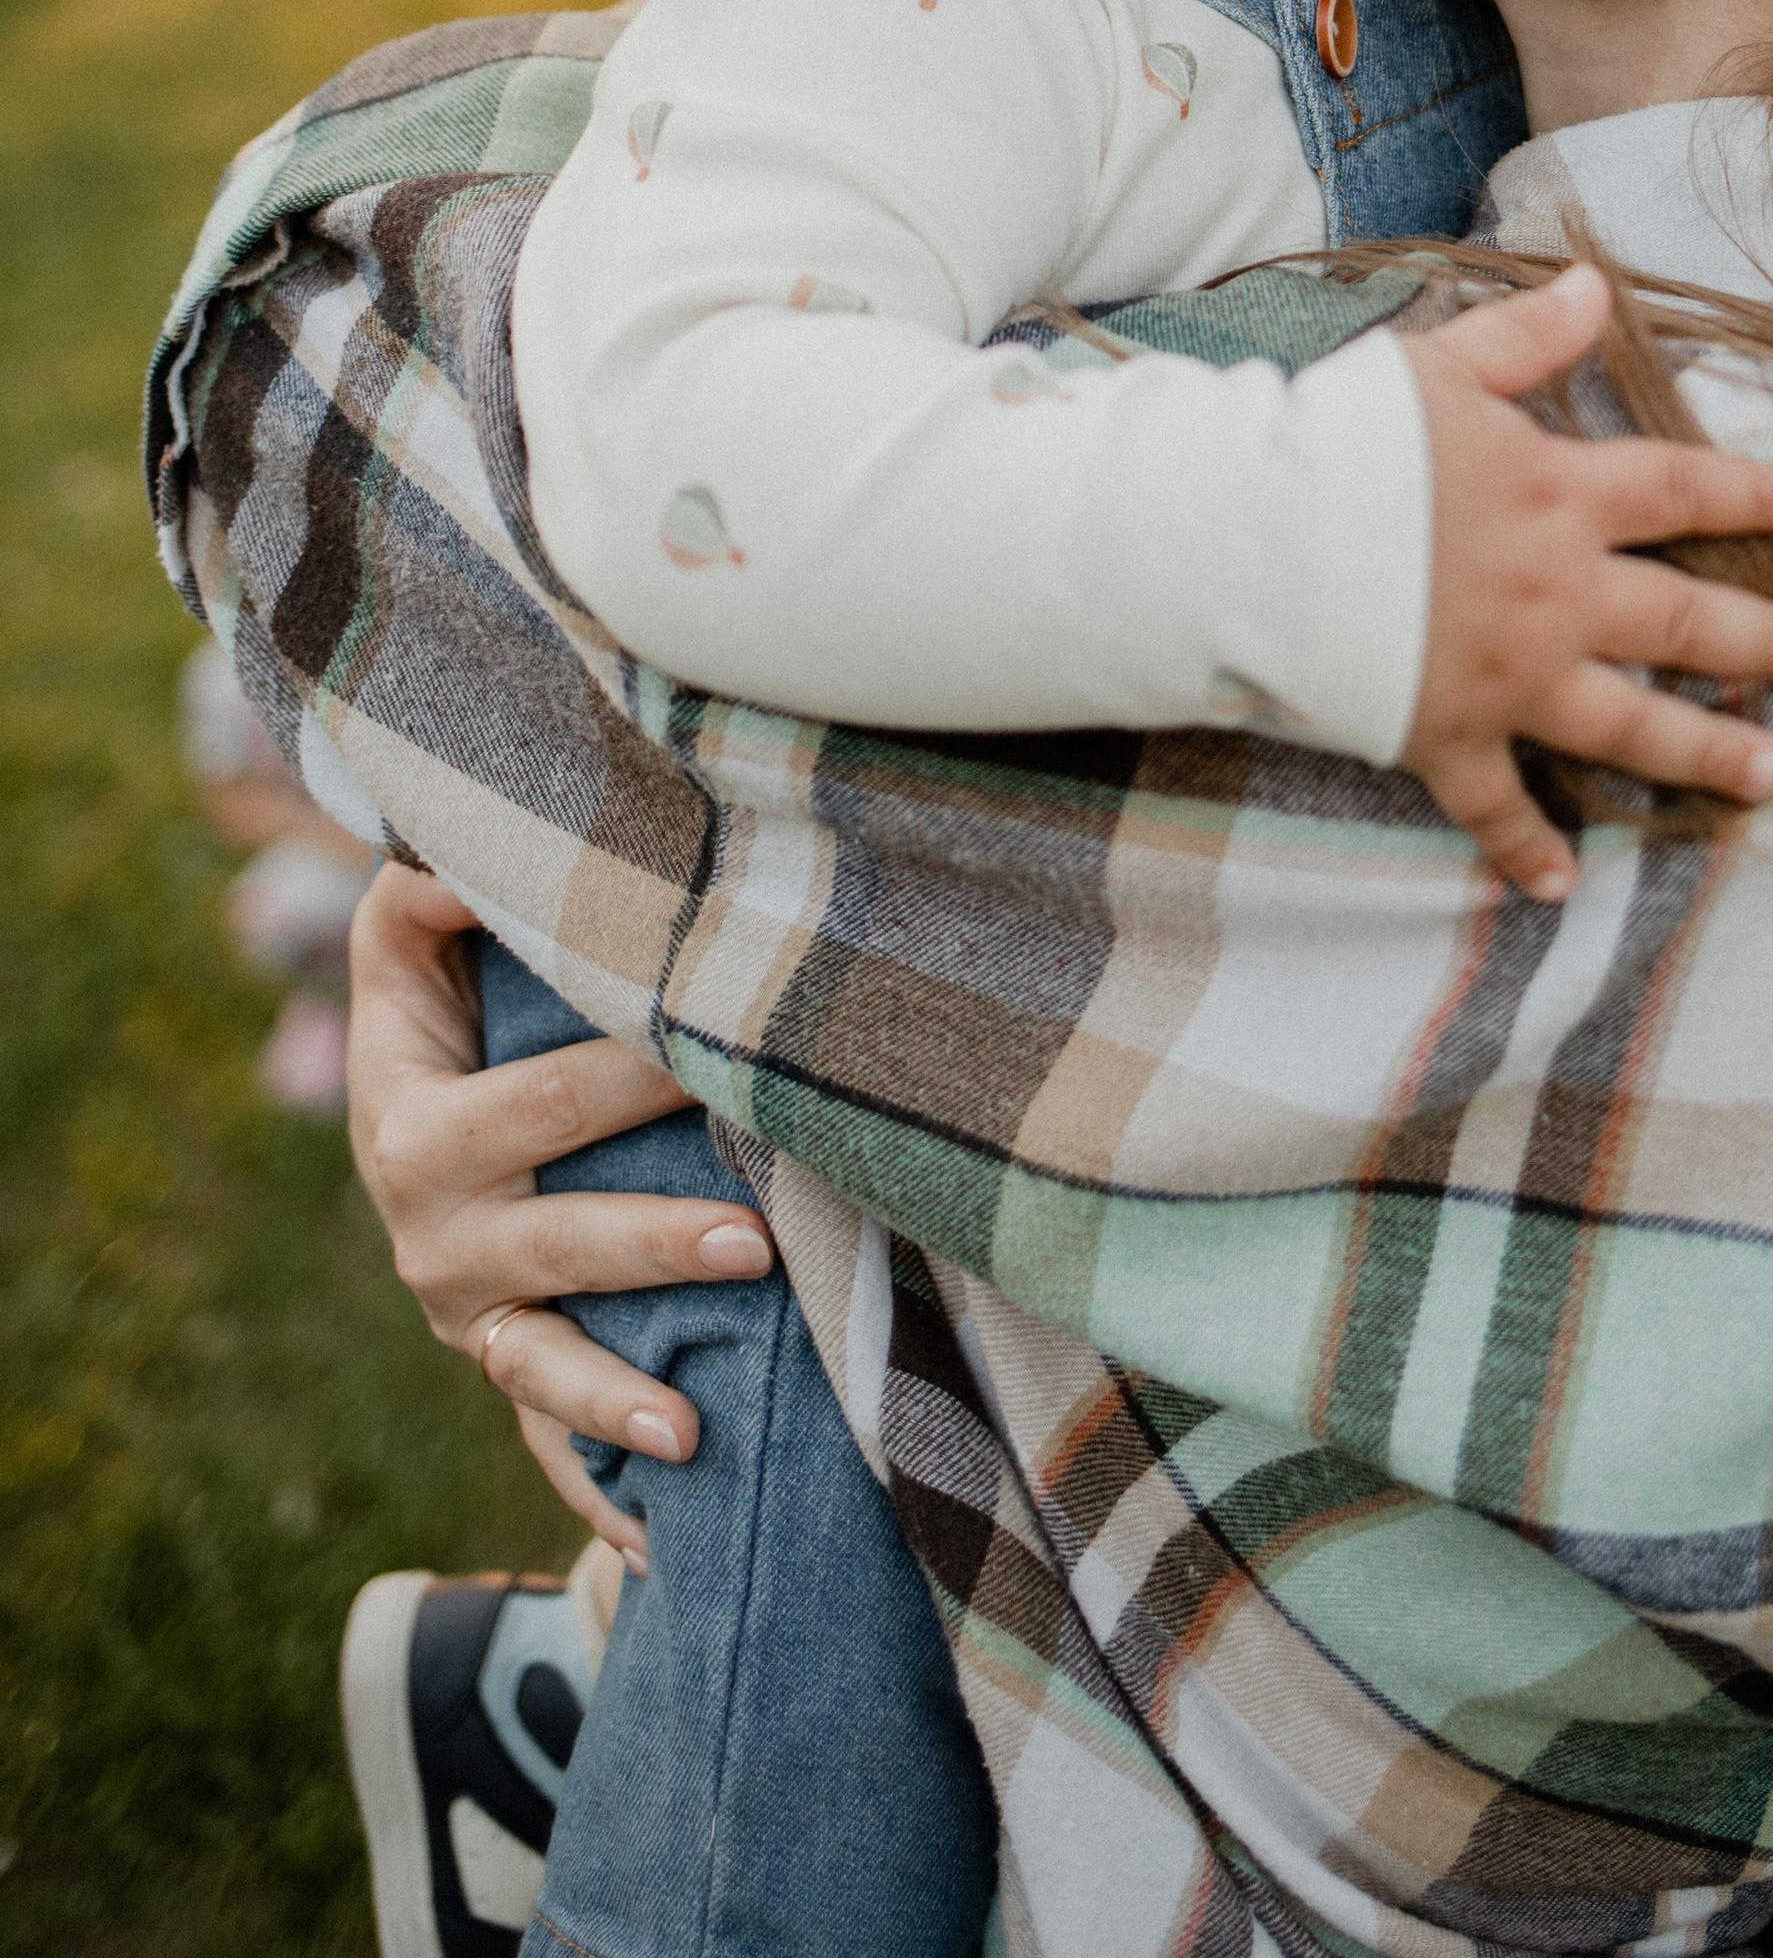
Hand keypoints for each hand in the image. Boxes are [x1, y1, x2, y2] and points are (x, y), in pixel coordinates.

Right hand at [348, 863, 776, 1570]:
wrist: (403, 1125)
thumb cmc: (441, 1004)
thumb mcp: (407, 944)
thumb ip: (432, 886)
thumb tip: (468, 841)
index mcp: (417, 1127)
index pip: (545, 1100)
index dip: (635, 1075)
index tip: (724, 1060)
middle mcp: (433, 1236)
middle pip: (564, 1238)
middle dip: (660, 1240)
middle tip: (759, 1238)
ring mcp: (468, 1317)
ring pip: (547, 1362)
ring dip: (622, 1388)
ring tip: (696, 1413)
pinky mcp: (500, 1367)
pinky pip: (544, 1444)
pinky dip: (595, 1492)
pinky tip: (654, 1541)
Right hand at [1401, 265, 1772, 902]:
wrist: (1253, 540)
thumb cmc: (1341, 441)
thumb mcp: (1438, 368)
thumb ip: (1526, 338)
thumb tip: (1596, 284)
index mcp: (1556, 497)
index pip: (1682, 493)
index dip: (1759, 497)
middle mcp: (1553, 594)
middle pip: (1684, 621)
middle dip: (1770, 642)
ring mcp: (1505, 675)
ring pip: (1626, 722)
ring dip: (1703, 751)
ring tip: (1772, 773)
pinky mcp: (1444, 735)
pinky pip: (1494, 804)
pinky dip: (1525, 849)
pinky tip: (1564, 884)